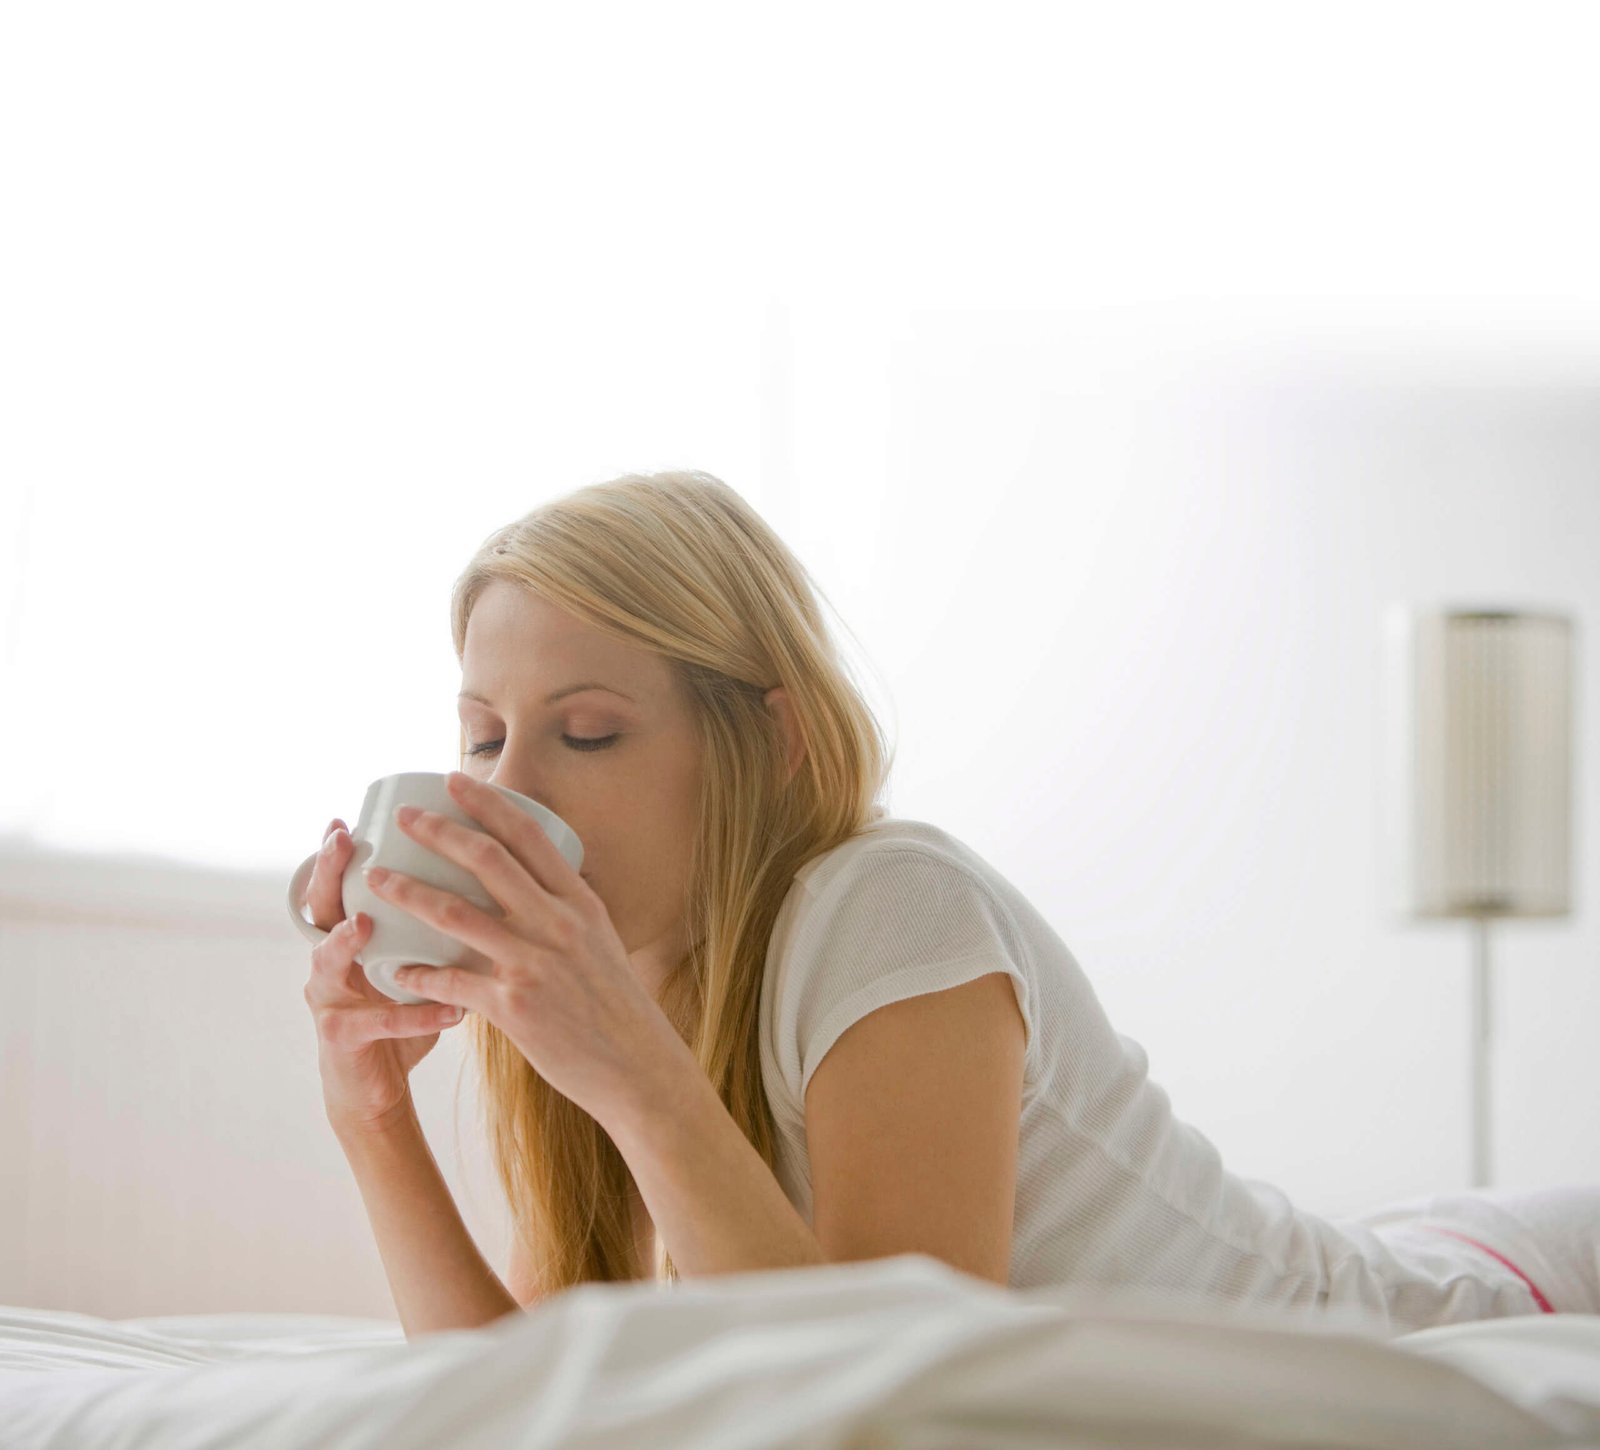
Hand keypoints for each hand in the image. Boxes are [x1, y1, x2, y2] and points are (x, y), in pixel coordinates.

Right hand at [299, 818, 467, 1134]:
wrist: (377, 1092)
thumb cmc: (403, 1015)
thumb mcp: (414, 963)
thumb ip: (434, 927)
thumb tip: (490, 879)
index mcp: (348, 939)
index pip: (337, 887)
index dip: (335, 856)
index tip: (345, 820)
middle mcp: (330, 964)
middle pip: (320, 911)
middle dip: (327, 876)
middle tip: (342, 844)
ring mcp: (330, 1002)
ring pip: (329, 964)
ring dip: (346, 941)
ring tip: (365, 923)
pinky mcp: (343, 1041)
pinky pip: (377, 1024)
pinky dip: (414, 1016)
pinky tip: (449, 1009)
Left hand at [368, 772, 685, 1130]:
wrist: (636, 1066)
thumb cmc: (616, 1005)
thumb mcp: (601, 941)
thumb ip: (566, 911)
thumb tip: (540, 883)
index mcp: (579, 903)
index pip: (529, 835)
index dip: (488, 803)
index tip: (455, 781)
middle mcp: (558, 924)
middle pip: (487, 861)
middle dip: (439, 832)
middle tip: (405, 816)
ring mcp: (534, 964)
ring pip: (456, 914)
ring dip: (409, 892)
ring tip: (377, 879)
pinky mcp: (513, 1007)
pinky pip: (452, 982)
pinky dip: (418, 973)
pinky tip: (395, 969)